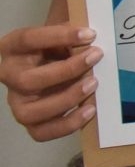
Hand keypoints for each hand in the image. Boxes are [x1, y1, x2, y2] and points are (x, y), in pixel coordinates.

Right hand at [1, 24, 101, 140]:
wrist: (54, 61)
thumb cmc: (58, 45)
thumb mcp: (62, 34)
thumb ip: (71, 35)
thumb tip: (90, 38)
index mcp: (12, 47)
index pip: (28, 39)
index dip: (58, 36)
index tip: (90, 34)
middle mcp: (8, 75)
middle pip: (27, 80)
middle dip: (66, 70)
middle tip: (95, 57)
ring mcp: (16, 101)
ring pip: (30, 112)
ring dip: (66, 99)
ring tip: (93, 85)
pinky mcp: (29, 120)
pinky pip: (41, 132)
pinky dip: (67, 124)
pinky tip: (89, 110)